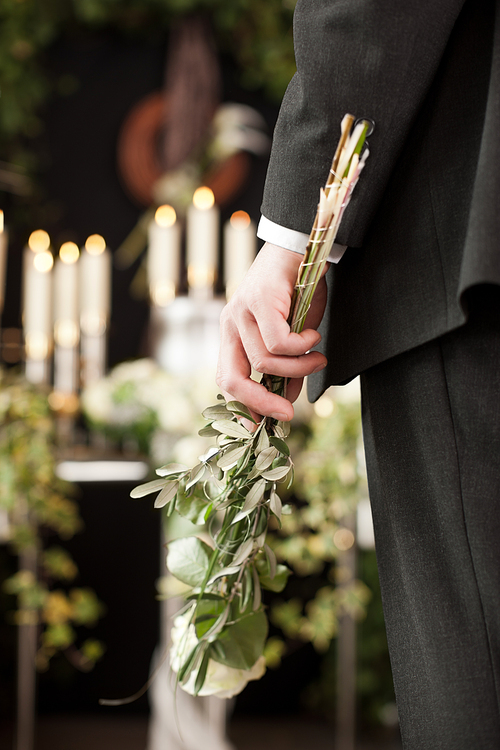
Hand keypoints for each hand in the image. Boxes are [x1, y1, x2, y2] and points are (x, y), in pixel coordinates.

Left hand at [216, 242, 327, 421]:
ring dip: (298, 367)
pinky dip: (301, 346)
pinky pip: (279, 341)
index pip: (227, 379)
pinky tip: (313, 337)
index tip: (264, 426)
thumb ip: (286, 367)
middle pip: (231, 379)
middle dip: (260, 402)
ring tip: (318, 358)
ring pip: (265, 361)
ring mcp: (240, 311)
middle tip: (288, 414)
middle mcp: (229, 324)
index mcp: (232, 334)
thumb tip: (286, 402)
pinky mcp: (258, 301)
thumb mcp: (292, 335)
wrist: (302, 246)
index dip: (244, 407)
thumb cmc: (297, 290)